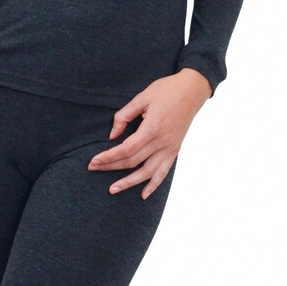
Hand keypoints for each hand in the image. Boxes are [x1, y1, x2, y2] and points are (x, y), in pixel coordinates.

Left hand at [87, 67, 212, 198]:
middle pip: (133, 161)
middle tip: (94, 169)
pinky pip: (163, 172)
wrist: (192, 90)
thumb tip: (112, 135)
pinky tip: (143, 194)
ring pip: (148, 172)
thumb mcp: (142, 97)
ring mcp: (170, 148)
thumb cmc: (166, 90)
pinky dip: (153, 185)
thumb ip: (124, 116)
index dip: (108, 157)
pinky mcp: (175, 150)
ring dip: (129, 182)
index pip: (126, 149)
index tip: (94, 160)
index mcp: (153, 128)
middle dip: (111, 167)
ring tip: (113, 189)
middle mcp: (162, 142)